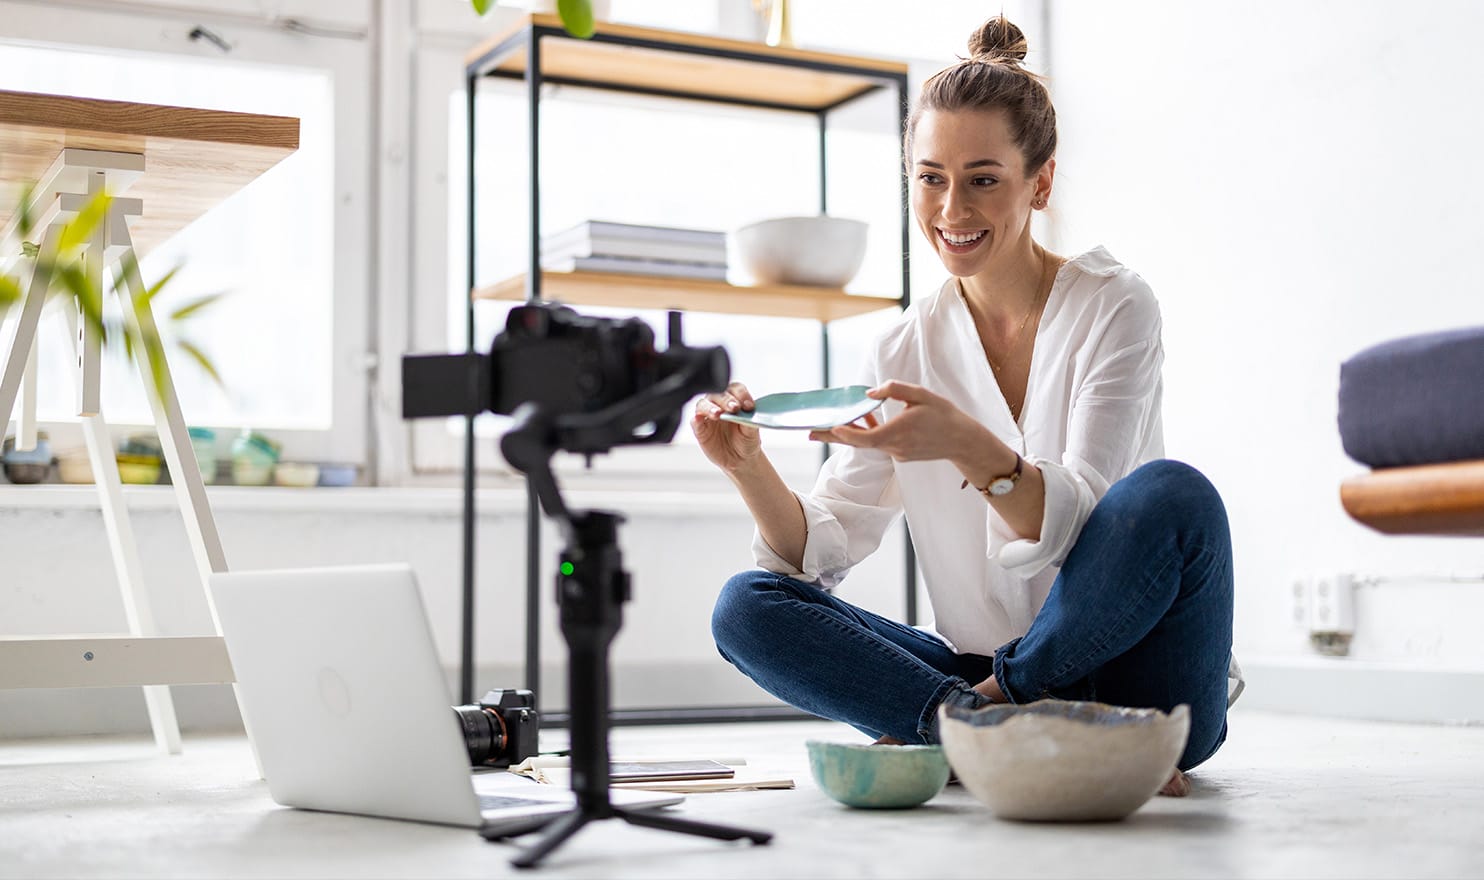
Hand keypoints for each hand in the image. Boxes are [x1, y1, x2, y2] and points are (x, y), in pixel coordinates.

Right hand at [692, 381, 763, 472]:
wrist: (740, 459)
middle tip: (734, 407)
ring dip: (710, 407)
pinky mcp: (700, 429)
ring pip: (703, 404)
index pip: (735, 389)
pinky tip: (699, 420)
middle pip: (718, 394)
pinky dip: (696, 419)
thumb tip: (747, 415)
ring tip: (718, 414)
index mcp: (735, 400)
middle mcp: (720, 404)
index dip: (741, 394)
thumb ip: (749, 422)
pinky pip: (695, 421)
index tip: (748, 405)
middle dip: (726, 400)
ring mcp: (708, 416)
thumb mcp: (752, 433)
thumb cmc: (746, 440)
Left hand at [808, 380, 983, 463]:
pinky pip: (879, 443)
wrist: (962, 441)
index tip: (829, 426)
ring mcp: (897, 453)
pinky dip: (869, 432)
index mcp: (897, 433)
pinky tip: (866, 418)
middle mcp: (893, 447)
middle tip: (809, 433)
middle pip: (858, 443)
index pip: (865, 438)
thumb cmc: (944, 415)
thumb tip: (869, 393)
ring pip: (868, 442)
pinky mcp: (900, 454)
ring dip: (850, 433)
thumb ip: (895, 389)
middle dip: (832, 437)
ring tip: (826, 427)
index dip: (846, 434)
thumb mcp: (921, 395)